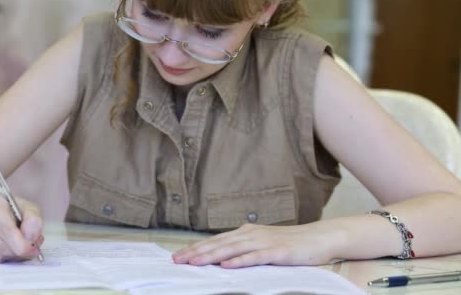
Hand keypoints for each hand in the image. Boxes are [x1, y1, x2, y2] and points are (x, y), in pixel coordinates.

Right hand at [0, 193, 43, 261]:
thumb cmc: (6, 206)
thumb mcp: (24, 205)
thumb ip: (32, 219)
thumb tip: (32, 238)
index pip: (6, 228)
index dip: (22, 241)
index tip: (34, 245)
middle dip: (19, 250)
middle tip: (33, 249)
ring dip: (14, 254)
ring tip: (25, 246)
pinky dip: (7, 257)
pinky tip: (14, 249)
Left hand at [172, 222, 342, 267]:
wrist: (320, 238)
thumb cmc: (291, 244)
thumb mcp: (263, 244)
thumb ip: (243, 248)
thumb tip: (222, 258)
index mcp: (246, 233)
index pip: (215, 241)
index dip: (196, 248)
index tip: (178, 256)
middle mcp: (251, 234)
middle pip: (219, 244)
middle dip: (196, 252)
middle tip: (177, 260)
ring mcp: (264, 242)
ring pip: (232, 249)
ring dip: (211, 256)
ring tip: (194, 262)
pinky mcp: (277, 252)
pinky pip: (255, 257)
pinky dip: (239, 261)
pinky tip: (227, 266)